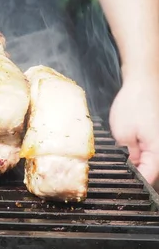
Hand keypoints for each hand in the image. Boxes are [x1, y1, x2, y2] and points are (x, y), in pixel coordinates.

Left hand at [109, 68, 158, 187]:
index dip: (133, 184)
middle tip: (114, 172)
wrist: (143, 82)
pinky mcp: (155, 135)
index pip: (148, 178)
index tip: (118, 187)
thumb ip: (126, 156)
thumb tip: (128, 169)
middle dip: (132, 172)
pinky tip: (125, 145)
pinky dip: (136, 150)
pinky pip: (148, 149)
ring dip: (134, 160)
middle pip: (149, 170)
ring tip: (119, 154)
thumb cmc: (134, 105)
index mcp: (158, 153)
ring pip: (147, 160)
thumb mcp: (122, 134)